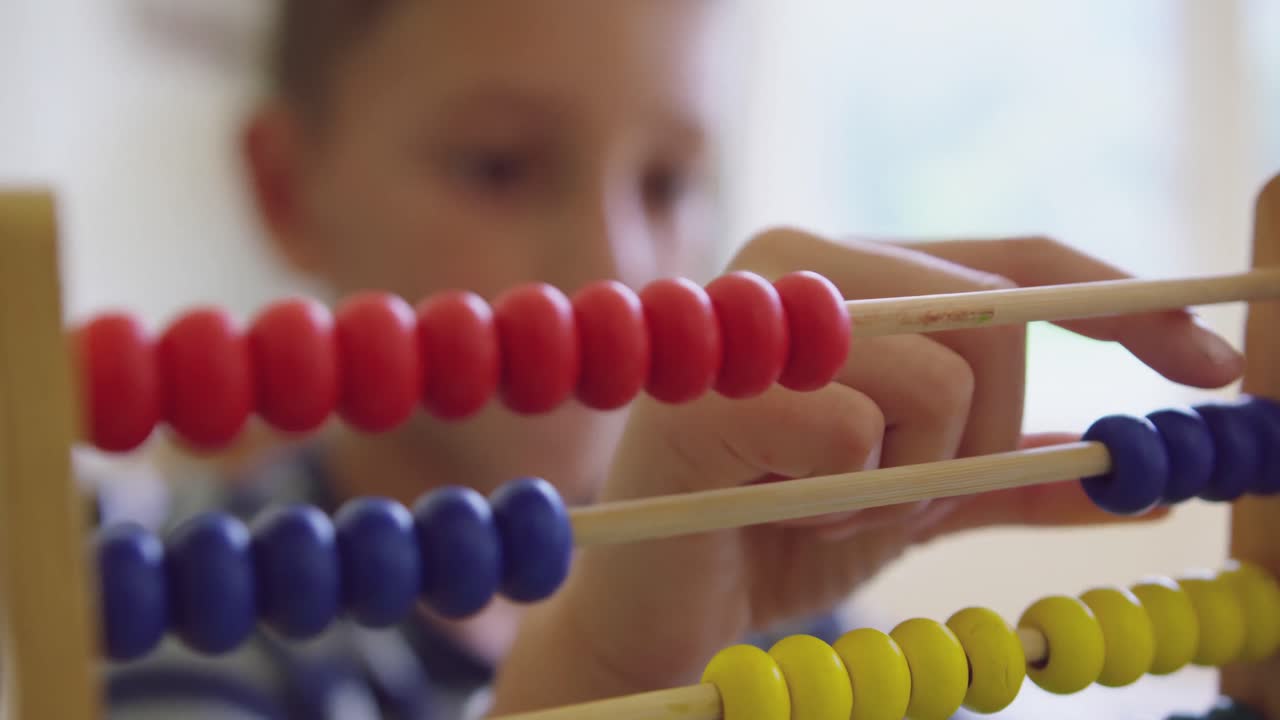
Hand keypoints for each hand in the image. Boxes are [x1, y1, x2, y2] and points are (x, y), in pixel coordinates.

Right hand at [488, 230, 1244, 713]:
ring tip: (833, 506)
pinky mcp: (718, 386)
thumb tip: (1142, 479)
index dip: (1123, 309)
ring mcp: (752, 313)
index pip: (1015, 261)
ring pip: (940, 378)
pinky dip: (850, 501)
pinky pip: (862, 431)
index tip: (1207, 367)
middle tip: (904, 498)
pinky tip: (783, 510)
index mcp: (848, 267)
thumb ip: (1018, 477)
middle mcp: (797, 257)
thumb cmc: (781, 533)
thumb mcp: (922, 499)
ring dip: (913, 479)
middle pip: (991, 320)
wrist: (662, 606)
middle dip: (980, 440)